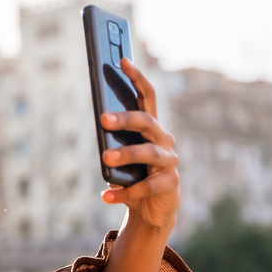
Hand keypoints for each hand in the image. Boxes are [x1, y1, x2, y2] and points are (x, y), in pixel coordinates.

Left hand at [98, 57, 178, 229]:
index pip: (147, 96)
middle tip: (103, 119)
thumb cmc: (133, 176)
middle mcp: (164, 140)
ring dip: (126, 154)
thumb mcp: (121, 156)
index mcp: (151, 128)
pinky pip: (147, 186)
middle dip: (125, 118)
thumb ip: (114, 139)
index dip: (136, 78)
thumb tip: (101, 122)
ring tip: (105, 159)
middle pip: (146, 122)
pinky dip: (124, 192)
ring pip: (148, 153)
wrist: (150, 210)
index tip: (122, 60)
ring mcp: (170, 161)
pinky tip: (106, 196)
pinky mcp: (171, 184)